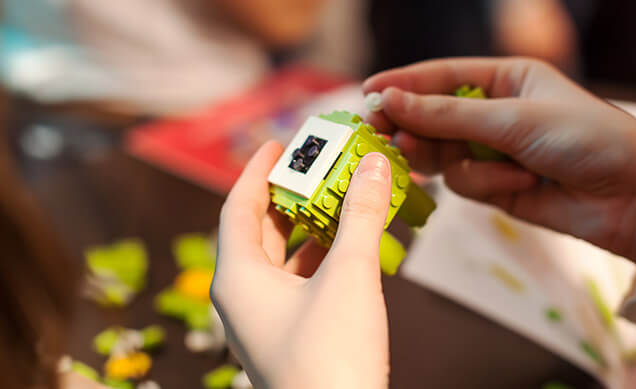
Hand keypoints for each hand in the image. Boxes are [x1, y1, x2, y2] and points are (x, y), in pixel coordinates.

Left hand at [212, 141, 391, 388]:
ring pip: (280, 259)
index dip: (257, 171)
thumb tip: (373, 165)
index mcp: (238, 278)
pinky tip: (347, 246)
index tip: (278, 143)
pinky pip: (297, 283)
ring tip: (338, 198)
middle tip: (316, 166)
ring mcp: (265, 321)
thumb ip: (360, 216)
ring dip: (308, 227)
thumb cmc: (331, 356)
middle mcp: (243, 298)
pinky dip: (320, 259)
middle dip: (289, 196)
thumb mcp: (349, 276)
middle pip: (259, 230)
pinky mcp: (289, 337)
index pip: (238, 207)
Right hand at [363, 58, 635, 268]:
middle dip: (412, 126)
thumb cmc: (586, 139)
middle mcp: (496, 113)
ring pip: (443, 153)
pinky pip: (466, 184)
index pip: (441, 77)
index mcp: (506, 79)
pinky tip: (517, 182)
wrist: (634, 198)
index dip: (402, 84)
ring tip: (427, 160)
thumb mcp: (514, 119)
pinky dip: (485, 185)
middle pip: (433, 117)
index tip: (366, 93)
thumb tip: (390, 100)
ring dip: (441, 157)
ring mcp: (495, 152)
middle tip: (380, 135)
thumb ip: (448, 116)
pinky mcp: (498, 187)